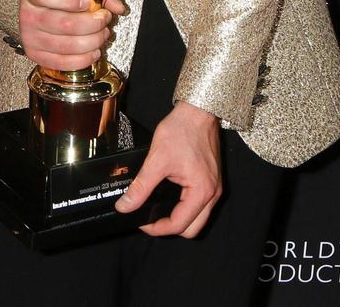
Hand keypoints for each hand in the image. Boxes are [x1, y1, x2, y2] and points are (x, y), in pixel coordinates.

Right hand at [17, 0, 126, 70]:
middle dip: (93, 23)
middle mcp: (28, 16)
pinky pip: (62, 62)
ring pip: (67, 45)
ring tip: (102, 35)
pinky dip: (83, 59)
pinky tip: (94, 51)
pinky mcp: (35, 55)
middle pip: (65, 23)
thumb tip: (118, 7)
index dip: (69, 1)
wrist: (37, 14)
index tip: (87, 2)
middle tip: (104, 19)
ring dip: (92, 41)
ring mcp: (30, 37)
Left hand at [114, 100, 221, 238]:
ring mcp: (214, 187)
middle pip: (193, 228)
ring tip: (158, 208)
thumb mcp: (157, 160)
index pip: (179, 225)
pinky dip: (185, 205)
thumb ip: (141, 186)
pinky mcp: (212, 179)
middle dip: (170, 227)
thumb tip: (125, 205)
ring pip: (198, 217)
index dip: (156, 228)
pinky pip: (200, 203)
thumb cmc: (182, 130)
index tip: (141, 222)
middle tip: (150, 218)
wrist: (197, 111)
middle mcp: (213, 194)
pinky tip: (170, 196)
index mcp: (202, 192)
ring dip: (179, 217)